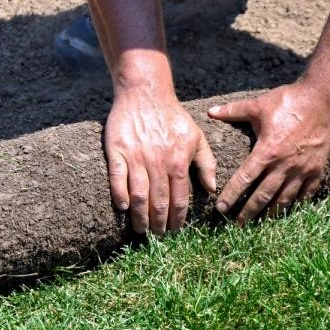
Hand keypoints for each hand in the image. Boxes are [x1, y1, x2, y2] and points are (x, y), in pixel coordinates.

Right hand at [106, 82, 216, 235]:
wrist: (145, 92)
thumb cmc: (172, 115)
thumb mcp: (196, 136)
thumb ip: (207, 163)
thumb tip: (212, 189)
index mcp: (178, 161)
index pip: (179, 198)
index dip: (177, 218)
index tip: (175, 231)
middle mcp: (158, 162)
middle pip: (159, 202)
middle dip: (159, 224)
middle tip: (157, 237)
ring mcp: (136, 157)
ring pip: (139, 195)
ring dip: (140, 217)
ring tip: (141, 230)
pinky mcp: (117, 150)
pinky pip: (117, 178)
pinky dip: (120, 194)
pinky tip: (123, 207)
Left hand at [208, 82, 329, 223]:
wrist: (323, 98)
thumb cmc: (289, 100)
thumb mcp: (258, 105)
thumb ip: (233, 111)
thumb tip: (210, 112)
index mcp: (267, 151)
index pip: (245, 179)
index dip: (232, 195)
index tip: (220, 208)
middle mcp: (285, 164)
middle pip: (263, 195)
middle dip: (248, 212)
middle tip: (236, 225)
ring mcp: (303, 169)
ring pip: (284, 199)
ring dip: (270, 213)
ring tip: (259, 223)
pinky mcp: (317, 169)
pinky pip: (306, 193)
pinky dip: (295, 205)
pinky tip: (286, 212)